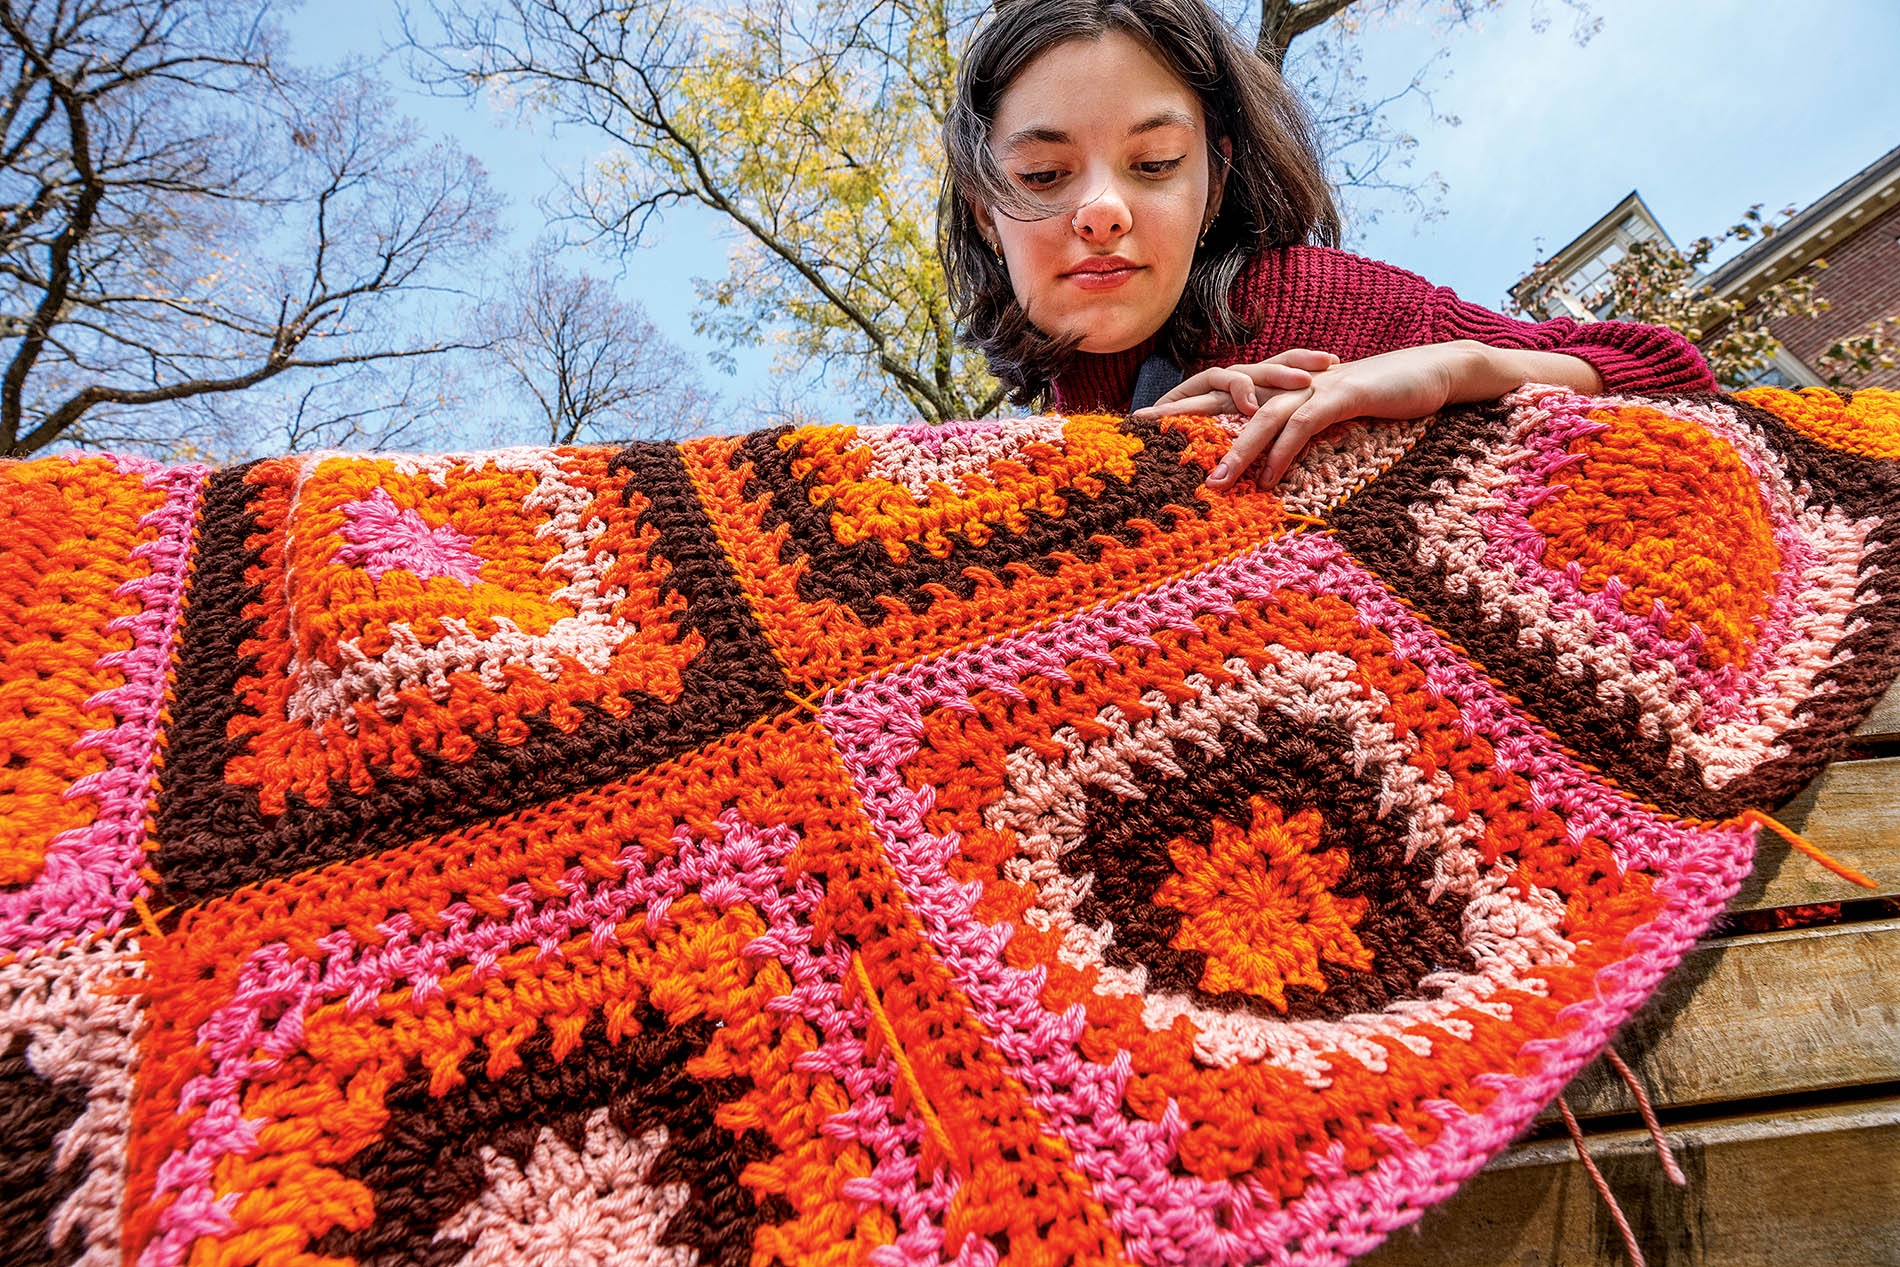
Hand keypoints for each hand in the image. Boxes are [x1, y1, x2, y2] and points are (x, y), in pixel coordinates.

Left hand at [1136, 342, 1599, 490]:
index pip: (1222, 391)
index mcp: (1283, 387)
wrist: (1436, 372)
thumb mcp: (1332, 420)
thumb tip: (1269, 466)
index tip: (1147, 425)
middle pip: (1226, 395)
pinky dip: (1285, 452)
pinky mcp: (1343, 395)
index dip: (1183, 404)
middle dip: (1184, 415)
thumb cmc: (1382, 402)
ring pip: (1262, 416)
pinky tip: (1270, 479)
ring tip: (1212, 484)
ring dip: (1236, 451)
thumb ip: (1298, 435)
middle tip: (1144, 433)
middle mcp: (1291, 382)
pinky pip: (1305, 425)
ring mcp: (1315, 386)